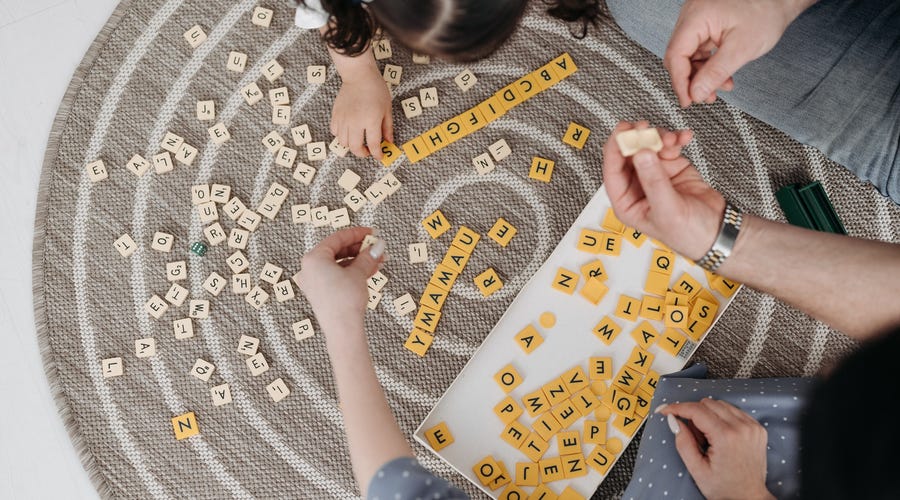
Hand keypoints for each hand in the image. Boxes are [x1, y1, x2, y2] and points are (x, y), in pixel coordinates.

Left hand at [296, 227, 384, 328]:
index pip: (337, 238)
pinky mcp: (321, 292)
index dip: (357, 234)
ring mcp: (314, 281)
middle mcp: (310, 268)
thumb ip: (367, 256)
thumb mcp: (359, 273)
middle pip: (337, 250)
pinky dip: (352, 271)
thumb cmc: (345, 301)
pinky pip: (337, 275)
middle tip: (376, 247)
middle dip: (360, 249)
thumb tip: (377, 246)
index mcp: (314, 258)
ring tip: (377, 260)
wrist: (343, 329)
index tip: (371, 233)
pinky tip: (369, 271)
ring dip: (359, 261)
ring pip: (339, 263)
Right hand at [331, 68, 393, 159]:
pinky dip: (341, 136)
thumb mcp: (387, 109)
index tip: (379, 156)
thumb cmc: (376, 89)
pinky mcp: (335, 114)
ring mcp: (344, 119)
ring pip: (343, 142)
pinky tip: (348, 131)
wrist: (359, 75)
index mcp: (371, 120)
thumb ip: (387, 128)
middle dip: (363, 153)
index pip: (373, 145)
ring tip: (358, 141)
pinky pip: (335, 132)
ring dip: (351, 146)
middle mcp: (356, 122)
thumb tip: (388, 143)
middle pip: (356, 148)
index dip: (377, 154)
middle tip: (368, 151)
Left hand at [602, 122, 723, 259]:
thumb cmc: (689, 233)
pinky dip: (675, 139)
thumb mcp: (668, 210)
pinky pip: (667, 146)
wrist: (718, 231)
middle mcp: (637, 187)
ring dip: (659, 137)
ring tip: (672, 139)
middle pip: (628, 155)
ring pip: (648, 146)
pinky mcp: (671, 167)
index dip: (615, 149)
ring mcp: (654, 175)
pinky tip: (684, 138)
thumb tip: (640, 154)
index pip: (613, 172)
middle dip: (637, 139)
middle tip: (645, 126)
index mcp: (627, 203)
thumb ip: (654, 181)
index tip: (623, 132)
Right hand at [658, 399, 773, 499]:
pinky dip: (722, 417)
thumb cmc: (725, 488)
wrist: (749, 497)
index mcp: (726, 437)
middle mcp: (742, 428)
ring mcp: (753, 427)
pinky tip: (720, 434)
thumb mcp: (697, 469)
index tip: (666, 410)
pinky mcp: (758, 428)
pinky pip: (734, 411)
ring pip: (721, 404)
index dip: (677, 408)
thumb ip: (683, 442)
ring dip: (708, 414)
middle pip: (708, 403)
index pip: (697, 410)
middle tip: (694, 435)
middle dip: (694, 414)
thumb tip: (674, 420)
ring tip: (709, 438)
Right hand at [664, 0, 812, 106]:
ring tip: (721, 87)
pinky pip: (699, 49)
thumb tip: (696, 93)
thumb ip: (716, 73)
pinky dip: (709, 65)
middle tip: (704, 97)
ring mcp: (698, 19)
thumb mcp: (742, 48)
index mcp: (696, 16)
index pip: (676, 54)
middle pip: (679, 55)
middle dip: (692, 80)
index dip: (680, 82)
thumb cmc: (766, 12)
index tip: (688, 101)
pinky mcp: (706, 24)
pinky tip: (722, 75)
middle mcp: (692, 15)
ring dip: (702, 74)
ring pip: (689, 55)